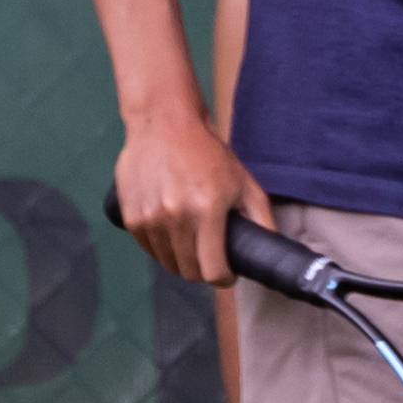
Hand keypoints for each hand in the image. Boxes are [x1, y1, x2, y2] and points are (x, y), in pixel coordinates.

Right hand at [111, 114, 266, 288]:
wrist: (163, 125)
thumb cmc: (208, 154)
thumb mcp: (244, 183)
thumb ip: (262, 219)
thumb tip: (271, 250)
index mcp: (207, 211)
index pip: (213, 271)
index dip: (224, 277)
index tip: (227, 272)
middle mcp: (176, 218)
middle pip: (189, 272)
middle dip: (203, 270)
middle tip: (209, 255)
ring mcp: (150, 218)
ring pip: (167, 262)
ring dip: (180, 259)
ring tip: (189, 238)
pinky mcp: (130, 216)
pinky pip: (148, 249)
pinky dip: (160, 247)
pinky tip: (170, 230)